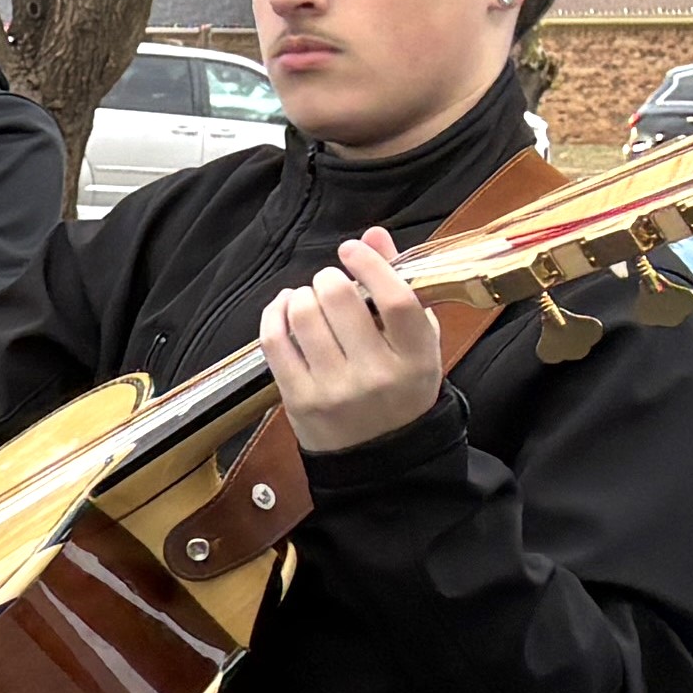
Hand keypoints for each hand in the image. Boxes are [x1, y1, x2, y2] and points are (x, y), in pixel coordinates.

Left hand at [266, 229, 444, 452]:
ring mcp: (335, 389)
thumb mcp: (417, 343)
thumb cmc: (401, 389)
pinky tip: (284, 307)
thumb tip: (374, 235)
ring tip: (310, 298)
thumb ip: (400, 286)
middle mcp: (377, 374)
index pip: (395, 300)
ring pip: (304, 315)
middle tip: (329, 282)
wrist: (382, 458)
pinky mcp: (299, 399)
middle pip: (340, 301)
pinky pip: (274, 341)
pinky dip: (275, 313)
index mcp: (417, 357)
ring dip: (302, 295)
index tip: (352, 250)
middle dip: (328, 278)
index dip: (370, 264)